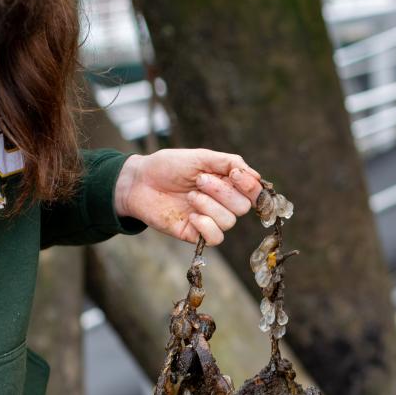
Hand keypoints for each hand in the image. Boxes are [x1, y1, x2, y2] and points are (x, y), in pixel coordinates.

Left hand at [114, 148, 262, 245]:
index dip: (250, 186)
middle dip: (223, 192)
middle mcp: (222, 203)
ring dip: (209, 205)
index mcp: (227, 183)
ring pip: (229, 222)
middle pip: (243, 207)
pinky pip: (215, 238)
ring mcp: (209, 220)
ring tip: (189, 195)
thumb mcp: (201, 156)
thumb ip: (228, 162)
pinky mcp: (196, 235)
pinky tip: (190, 216)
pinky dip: (205, 226)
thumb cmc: (168, 166)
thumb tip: (255, 175)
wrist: (140, 182)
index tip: (234, 174)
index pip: (253, 191)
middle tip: (199, 180)